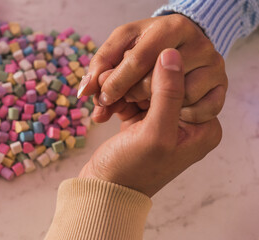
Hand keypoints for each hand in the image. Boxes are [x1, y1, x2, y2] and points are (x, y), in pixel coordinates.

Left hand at [78, 14, 227, 123]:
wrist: (178, 48)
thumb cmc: (144, 49)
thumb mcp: (120, 48)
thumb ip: (100, 67)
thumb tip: (85, 92)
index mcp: (171, 26)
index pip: (139, 60)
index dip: (117, 82)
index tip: (103, 98)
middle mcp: (199, 43)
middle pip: (158, 80)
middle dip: (133, 94)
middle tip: (125, 98)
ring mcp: (214, 65)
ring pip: (179, 97)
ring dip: (156, 106)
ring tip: (145, 101)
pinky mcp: (222, 87)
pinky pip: (202, 110)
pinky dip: (181, 115)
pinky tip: (168, 110)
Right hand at [78, 49, 221, 196]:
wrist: (104, 191)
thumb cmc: (131, 170)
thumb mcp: (155, 133)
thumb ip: (167, 93)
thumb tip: (172, 53)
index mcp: (202, 127)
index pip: (186, 82)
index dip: (156, 74)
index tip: (131, 75)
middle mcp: (186, 122)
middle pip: (164, 83)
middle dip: (133, 84)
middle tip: (110, 87)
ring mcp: (164, 121)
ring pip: (144, 88)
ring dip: (120, 91)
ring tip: (103, 100)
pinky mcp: (144, 122)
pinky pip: (133, 99)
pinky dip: (117, 100)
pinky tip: (104, 109)